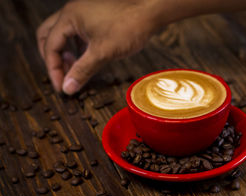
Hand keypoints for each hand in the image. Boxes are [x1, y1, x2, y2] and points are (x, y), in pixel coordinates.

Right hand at [37, 0, 159, 94]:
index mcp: (69, 17)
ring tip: (74, 70)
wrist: (150, 12)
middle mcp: (73, 12)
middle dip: (52, 58)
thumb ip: (83, 71)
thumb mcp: (103, 53)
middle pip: (49, 36)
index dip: (54, 69)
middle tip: (60, 76)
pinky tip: (86, 60)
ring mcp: (84, 13)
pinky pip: (78, 33)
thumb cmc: (129, 26)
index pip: (51, 45)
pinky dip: (77, 47)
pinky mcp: (95, 16)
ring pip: (63, 34)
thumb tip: (68, 88)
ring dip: (65, 53)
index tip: (62, 86)